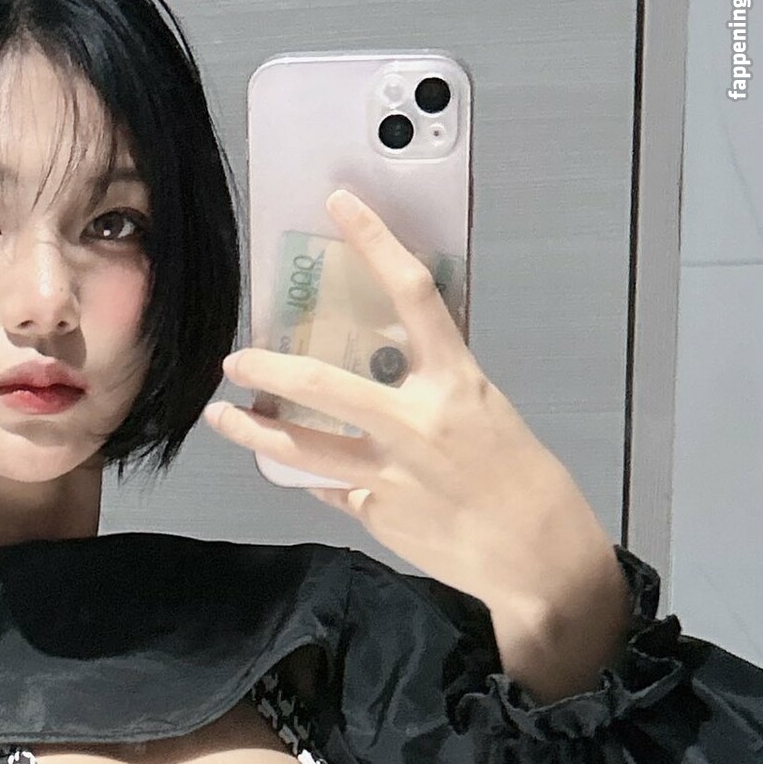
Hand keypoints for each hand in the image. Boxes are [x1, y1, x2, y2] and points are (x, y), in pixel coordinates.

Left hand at [204, 189, 632, 696]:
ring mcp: (389, 474)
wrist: (538, 558)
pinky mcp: (375, 514)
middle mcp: (416, 424)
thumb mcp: (485, 413)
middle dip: (268, 370)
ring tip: (223, 419)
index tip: (341, 205)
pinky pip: (328, 487)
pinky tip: (294, 469)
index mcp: (456, 383)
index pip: (413, 293)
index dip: (374, 242)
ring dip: (253, 434)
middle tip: (235, 361)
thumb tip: (387, 366)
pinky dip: (312, 476)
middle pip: (320, 385)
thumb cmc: (521, 482)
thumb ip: (433, 389)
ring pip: (300, 449)